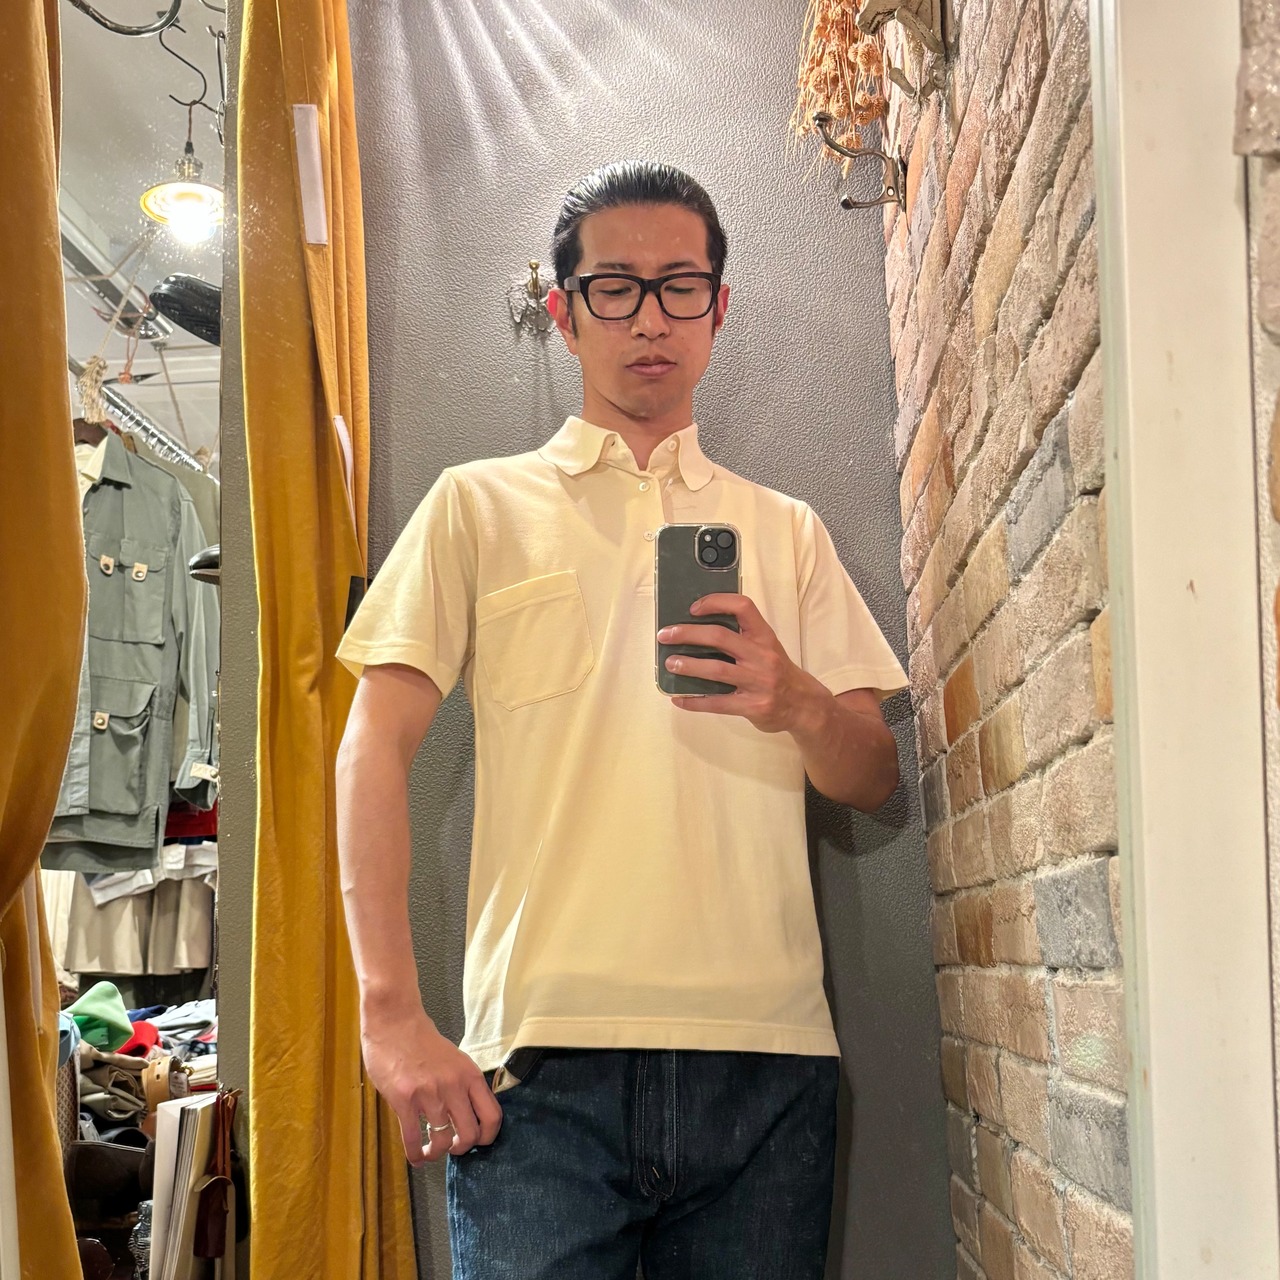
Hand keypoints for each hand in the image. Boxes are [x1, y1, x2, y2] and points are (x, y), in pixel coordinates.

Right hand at [360, 1001, 502, 1164]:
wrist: (395, 1021)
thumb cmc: (423, 1041)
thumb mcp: (455, 1060)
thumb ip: (463, 1084)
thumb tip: (469, 1114)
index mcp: (470, 1075)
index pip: (492, 1116)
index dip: (488, 1137)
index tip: (478, 1143)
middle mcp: (454, 1086)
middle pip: (469, 1135)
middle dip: (461, 1149)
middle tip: (453, 1148)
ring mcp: (429, 1094)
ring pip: (442, 1141)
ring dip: (436, 1152)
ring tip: (430, 1151)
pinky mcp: (404, 1100)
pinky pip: (412, 1139)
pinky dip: (415, 1155)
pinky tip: (415, 1157)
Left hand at [657, 593, 823, 733]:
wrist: (805, 706)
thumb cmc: (779, 672)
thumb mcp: (768, 648)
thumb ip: (742, 639)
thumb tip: (698, 631)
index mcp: (765, 636)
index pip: (743, 607)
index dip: (716, 602)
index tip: (694, 607)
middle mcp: (762, 656)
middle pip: (720, 637)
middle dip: (688, 634)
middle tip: (666, 635)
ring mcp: (758, 682)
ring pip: (716, 670)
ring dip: (688, 665)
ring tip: (670, 664)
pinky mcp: (752, 706)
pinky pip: (718, 703)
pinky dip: (694, 701)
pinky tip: (679, 699)